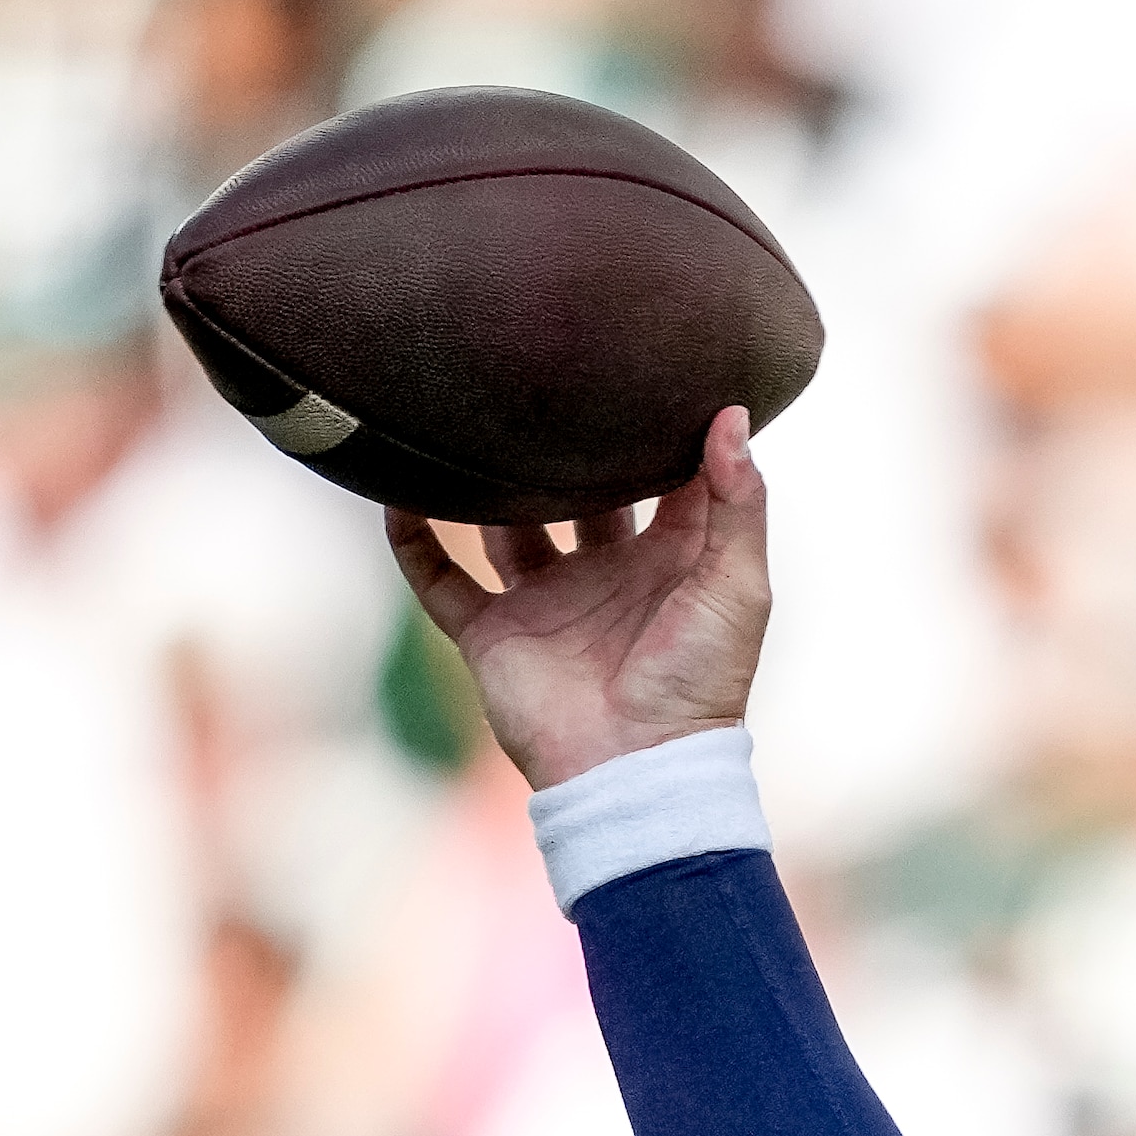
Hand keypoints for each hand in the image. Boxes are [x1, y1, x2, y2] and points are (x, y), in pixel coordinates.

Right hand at [386, 406, 771, 787]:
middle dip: (563, 448)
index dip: (655, 433)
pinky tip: (395, 490)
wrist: (634, 768)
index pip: (660, 482)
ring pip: (504, 526)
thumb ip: (740, 503)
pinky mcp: (492, 634)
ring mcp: (543, 603)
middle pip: (577, 494)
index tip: (642, 367)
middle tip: (539, 380)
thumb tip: (732, 416)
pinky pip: (438, 579)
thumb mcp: (738, 585)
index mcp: (666, 561)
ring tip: (464, 417)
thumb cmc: (700, 682)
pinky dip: (412, 539)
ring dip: (486, 482)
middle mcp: (602, 574)